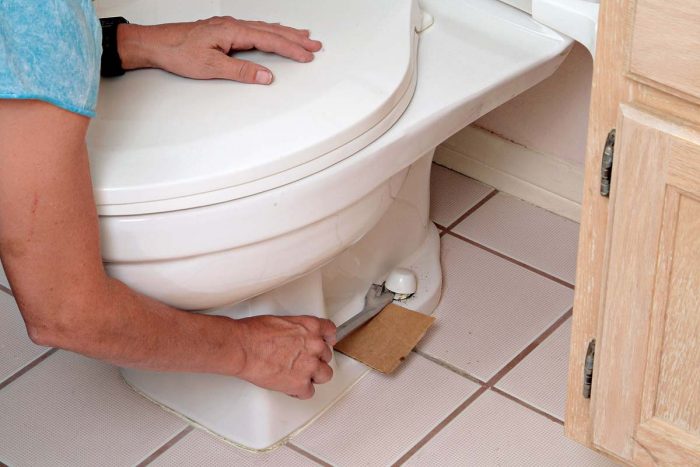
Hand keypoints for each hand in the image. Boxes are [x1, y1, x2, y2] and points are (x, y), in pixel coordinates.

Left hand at [117, 17, 322, 83]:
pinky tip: (274, 32)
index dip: (291, 48)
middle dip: (295, 38)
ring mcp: (229, 26)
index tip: (307, 55)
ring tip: (303, 37)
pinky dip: (270, 31)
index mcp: (233, 31)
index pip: (269, 40)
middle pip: (272, 30)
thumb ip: (241, 71)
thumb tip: (266, 76)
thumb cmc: (178, 52)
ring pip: (265, 28)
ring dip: (285, 33)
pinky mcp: (224, 31)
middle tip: (315, 45)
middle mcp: (233, 25)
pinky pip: (255, 29)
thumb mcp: (211, 66)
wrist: (156, 44)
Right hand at [233, 315, 336, 398]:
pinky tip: (290, 388)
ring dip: (314, 376)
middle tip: (302, 361)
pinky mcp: (300, 384)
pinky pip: (308, 392)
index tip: (326, 342)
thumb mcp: (282, 322)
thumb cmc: (254, 333)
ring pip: (325, 375)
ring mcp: (310, 366)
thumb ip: (295, 331)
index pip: (330, 331)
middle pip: (327, 356)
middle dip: (316, 359)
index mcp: (310, 327)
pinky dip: (299, 392)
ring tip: (300, 376)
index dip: (328, 339)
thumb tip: (293, 338)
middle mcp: (315, 345)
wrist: (243, 348)